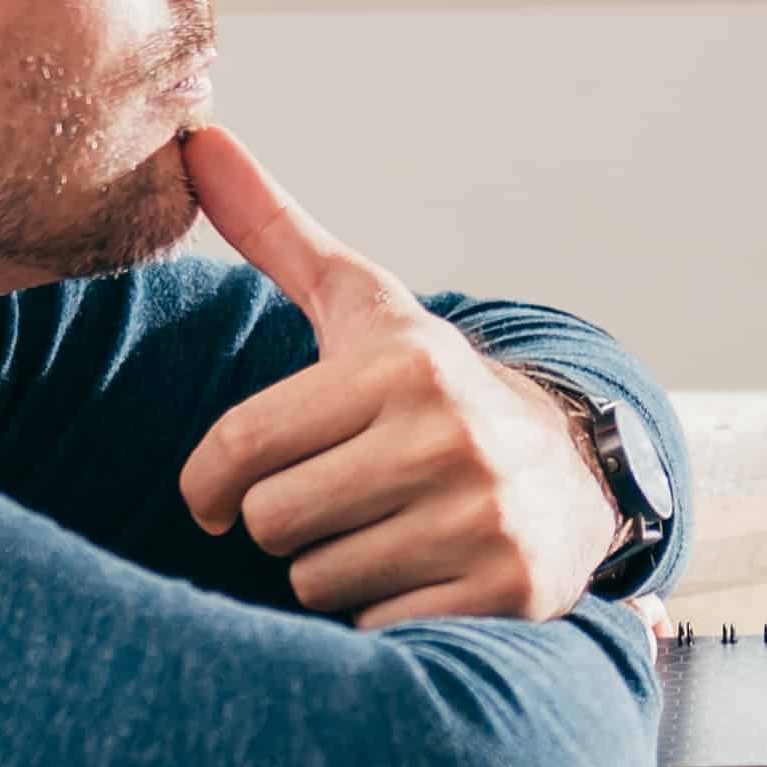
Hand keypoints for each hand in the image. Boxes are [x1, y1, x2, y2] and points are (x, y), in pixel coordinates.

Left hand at [172, 127, 619, 625]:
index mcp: (399, 366)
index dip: (210, 482)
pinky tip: (420, 572)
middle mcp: (447, 435)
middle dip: (284, 522)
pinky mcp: (502, 593)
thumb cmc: (431, 392)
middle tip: (332, 502)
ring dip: (333, 571)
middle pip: (271, 522)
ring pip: (316, 581)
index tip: (220, 491)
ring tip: (383, 532)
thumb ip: (273, 229)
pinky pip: (371, 629)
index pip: (238, 451)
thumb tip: (195, 137)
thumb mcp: (362, 307)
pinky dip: (380, 615)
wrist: (572, 471)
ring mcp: (481, 517)